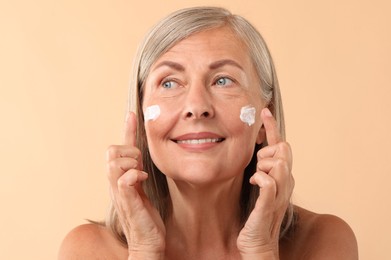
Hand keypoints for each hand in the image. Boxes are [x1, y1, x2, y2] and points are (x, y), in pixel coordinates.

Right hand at [106, 112, 164, 258]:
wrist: (147, 242)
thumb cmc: (146, 217)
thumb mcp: (142, 189)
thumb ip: (138, 173)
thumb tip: (141, 160)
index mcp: (120, 179)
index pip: (118, 150)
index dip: (126, 131)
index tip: (133, 115)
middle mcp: (116, 184)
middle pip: (110, 152)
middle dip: (128, 150)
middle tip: (141, 163)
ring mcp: (120, 193)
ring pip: (113, 163)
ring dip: (130, 161)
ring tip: (141, 172)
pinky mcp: (128, 202)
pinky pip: (123, 180)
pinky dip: (133, 174)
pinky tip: (143, 179)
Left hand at [237, 108, 293, 258]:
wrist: (258, 244)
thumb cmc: (257, 215)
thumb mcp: (261, 187)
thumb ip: (263, 169)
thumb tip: (259, 152)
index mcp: (282, 177)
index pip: (281, 146)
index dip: (273, 127)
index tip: (264, 111)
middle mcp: (285, 184)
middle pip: (284, 151)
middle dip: (268, 151)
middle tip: (257, 165)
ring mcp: (278, 195)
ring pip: (279, 164)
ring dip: (264, 165)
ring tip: (255, 176)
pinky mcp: (268, 206)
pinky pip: (269, 183)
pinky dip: (261, 178)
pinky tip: (254, 181)